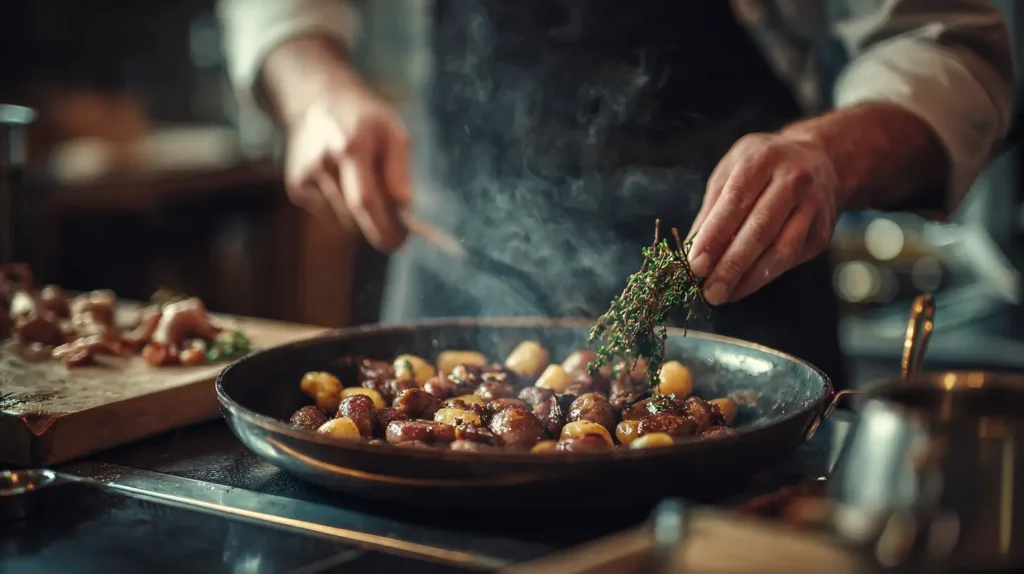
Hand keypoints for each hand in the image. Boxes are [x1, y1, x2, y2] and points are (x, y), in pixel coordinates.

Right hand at [283, 80, 411, 251]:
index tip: (402, 241)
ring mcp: (304, 177)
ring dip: (363, 217)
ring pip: (343, 220)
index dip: (384, 226)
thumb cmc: (364, 119)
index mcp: (350, 146)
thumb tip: (404, 208)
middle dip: (379, 228)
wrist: (316, 101)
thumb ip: (399, 170)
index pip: (365, 200)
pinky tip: (344, 183)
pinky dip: (345, 209)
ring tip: (368, 187)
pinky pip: (330, 215)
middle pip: (354, 216)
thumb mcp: (392, 132)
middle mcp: (322, 163)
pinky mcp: (295, 188)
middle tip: (399, 231)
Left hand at [687, 132, 839, 304]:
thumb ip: (712, 209)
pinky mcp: (823, 230)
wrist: (821, 159)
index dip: (714, 236)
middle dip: (732, 265)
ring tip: (725, 295)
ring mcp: (814, 205)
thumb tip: (691, 251)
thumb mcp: (731, 172)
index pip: (735, 202)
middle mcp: (793, 180)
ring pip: (782, 249)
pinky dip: (766, 276)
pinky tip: (744, 286)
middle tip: (710, 292)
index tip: (696, 265)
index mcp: (762, 160)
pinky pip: (793, 258)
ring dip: (751, 278)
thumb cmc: (763, 167)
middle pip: (760, 229)